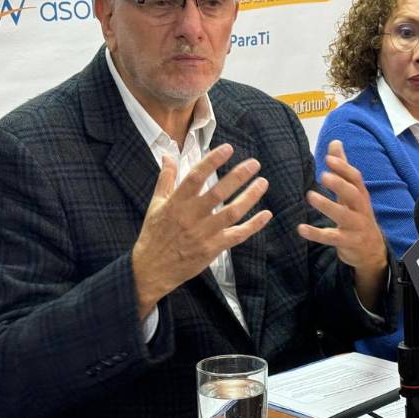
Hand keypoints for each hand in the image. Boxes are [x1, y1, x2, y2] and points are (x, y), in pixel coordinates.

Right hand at [132, 144, 271, 317]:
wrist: (152, 269)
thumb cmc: (154, 234)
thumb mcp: (155, 204)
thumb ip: (165, 179)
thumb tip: (169, 155)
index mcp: (176, 203)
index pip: (195, 177)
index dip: (212, 161)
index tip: (228, 148)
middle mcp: (191, 217)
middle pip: (218, 193)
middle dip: (238, 176)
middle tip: (254, 163)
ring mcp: (203, 234)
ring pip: (231, 213)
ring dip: (250, 197)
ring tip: (263, 182)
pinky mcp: (213, 249)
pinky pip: (237, 235)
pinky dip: (253, 225)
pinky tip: (266, 214)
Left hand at [298, 140, 387, 309]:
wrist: (372, 249)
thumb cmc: (357, 214)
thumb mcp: (352, 192)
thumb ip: (342, 168)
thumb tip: (335, 142)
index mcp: (361, 194)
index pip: (355, 178)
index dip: (343, 167)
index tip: (328, 158)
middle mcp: (361, 209)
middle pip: (353, 194)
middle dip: (339, 184)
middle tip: (323, 176)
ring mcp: (356, 227)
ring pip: (343, 216)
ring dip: (327, 206)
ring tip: (310, 196)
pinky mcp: (348, 242)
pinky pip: (332, 238)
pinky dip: (316, 234)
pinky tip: (301, 228)